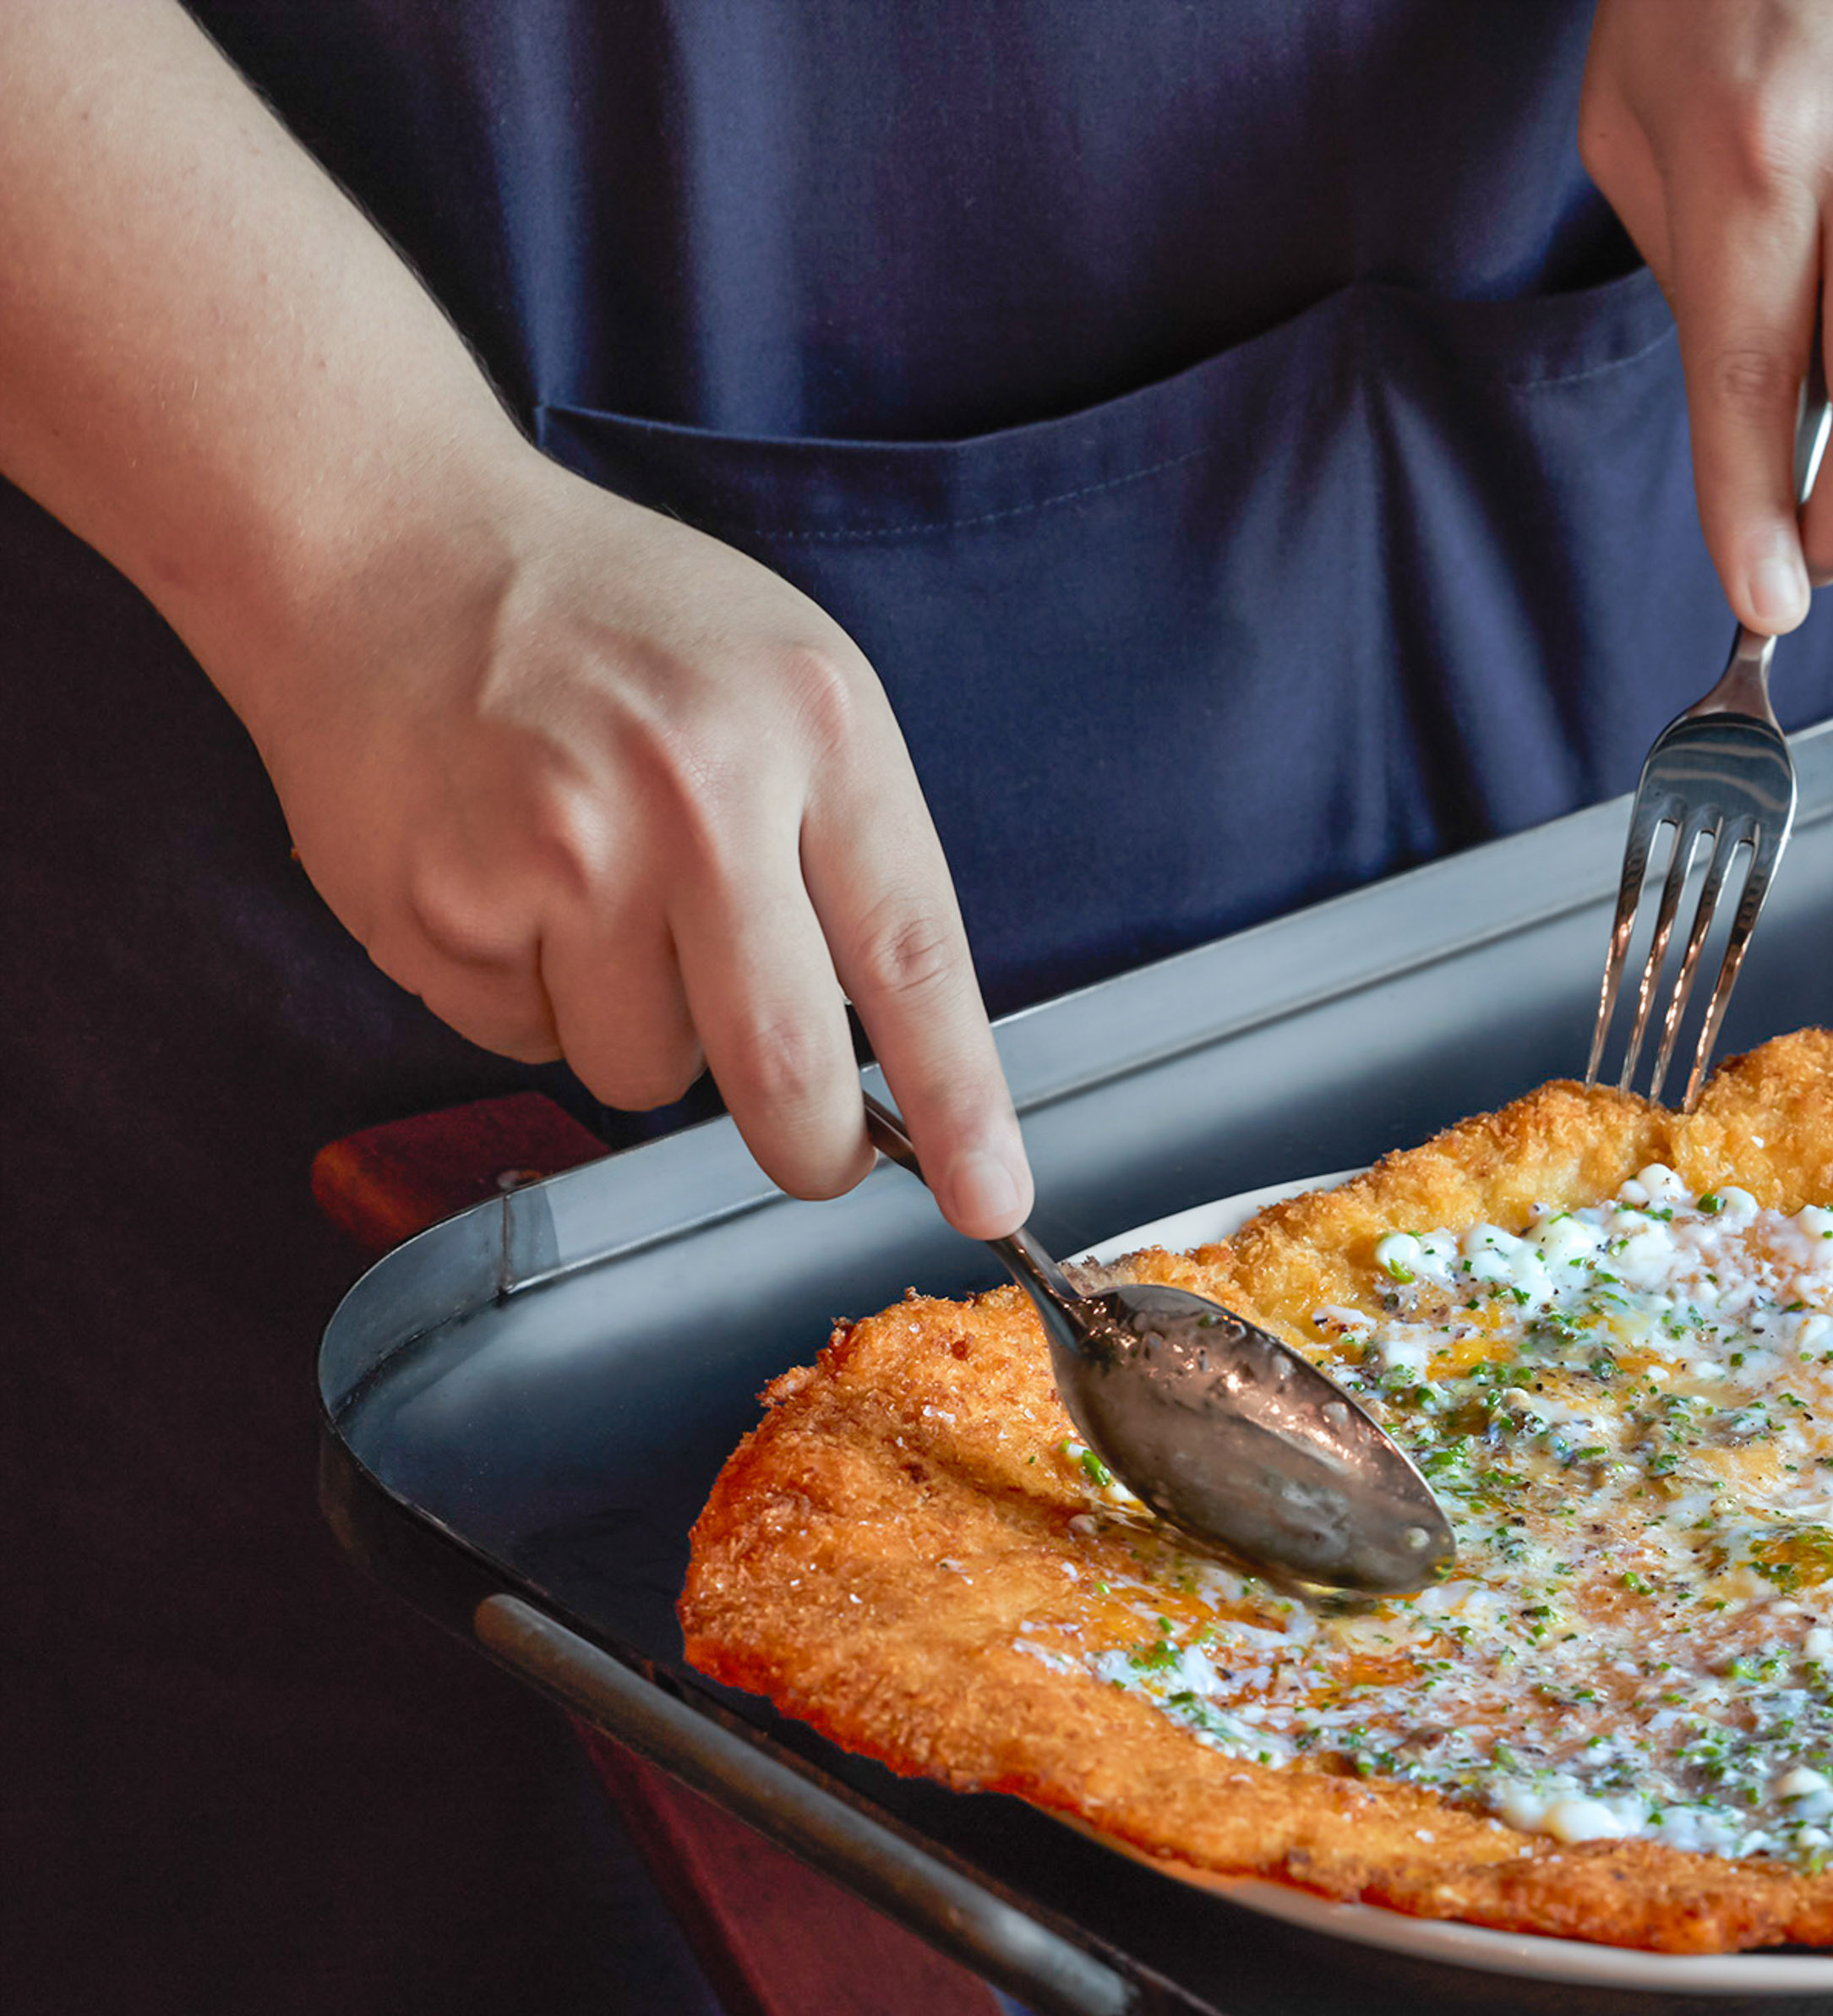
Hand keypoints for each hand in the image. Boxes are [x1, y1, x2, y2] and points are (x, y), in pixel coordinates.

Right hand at [242, 460, 1033, 1235]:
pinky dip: (528, 993)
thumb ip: (848, 846)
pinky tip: (505, 879)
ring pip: (644, 1069)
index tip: (994, 1201)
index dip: (960, 1101)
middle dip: (808, 1146)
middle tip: (813, 1154)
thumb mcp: (788, 682)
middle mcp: (695, 794)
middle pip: (782, 1065)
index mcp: (814, 728)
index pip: (914, 956)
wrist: (383, 541)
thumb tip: (897, 1048)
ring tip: (597, 894)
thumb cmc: (610, 624)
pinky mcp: (442, 906)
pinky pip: (524, 1039)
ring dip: (638, 1027)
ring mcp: (559, 854)